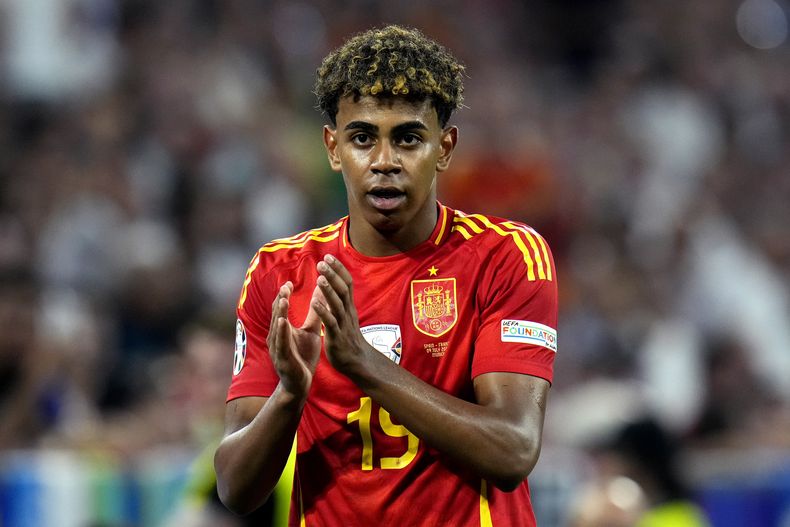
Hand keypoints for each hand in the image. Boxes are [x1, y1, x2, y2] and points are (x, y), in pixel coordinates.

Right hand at [267, 281, 322, 396]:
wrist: (300, 383)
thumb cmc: (303, 356)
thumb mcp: (310, 331)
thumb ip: (314, 314)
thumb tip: (321, 294)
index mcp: (282, 329)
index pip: (281, 308)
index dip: (284, 295)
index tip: (289, 282)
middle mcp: (276, 336)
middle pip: (276, 314)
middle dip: (280, 299)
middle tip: (286, 286)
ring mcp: (277, 347)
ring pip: (276, 326)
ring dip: (279, 311)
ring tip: (283, 298)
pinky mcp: (282, 357)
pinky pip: (281, 343)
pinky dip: (281, 331)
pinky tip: (283, 322)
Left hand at [311, 254, 370, 372]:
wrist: (356, 361)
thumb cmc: (347, 337)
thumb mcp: (345, 315)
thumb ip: (339, 300)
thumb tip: (332, 284)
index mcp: (348, 307)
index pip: (346, 283)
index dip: (338, 269)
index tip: (328, 256)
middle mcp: (347, 312)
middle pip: (343, 290)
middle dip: (333, 275)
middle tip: (322, 261)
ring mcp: (343, 324)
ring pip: (337, 304)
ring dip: (328, 290)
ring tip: (319, 278)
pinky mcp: (336, 337)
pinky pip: (330, 322)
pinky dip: (323, 311)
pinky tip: (314, 302)